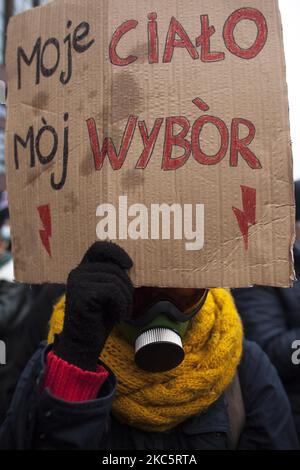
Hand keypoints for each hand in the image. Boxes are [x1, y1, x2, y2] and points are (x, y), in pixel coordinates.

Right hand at [54, 241, 132, 370]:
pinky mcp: (81, 294)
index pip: (99, 247)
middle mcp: (77, 273)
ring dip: (125, 299)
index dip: (116, 252)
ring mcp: (77, 282)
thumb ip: (113, 276)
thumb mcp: (109, 294)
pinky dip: (120, 305)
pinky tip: (115, 316)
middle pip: (114, 268)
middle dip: (127, 287)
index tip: (129, 265)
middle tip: (123, 306)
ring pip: (115, 280)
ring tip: (119, 312)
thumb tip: (129, 262)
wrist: (84, 346)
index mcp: (83, 270)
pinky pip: (112, 291)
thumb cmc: (100, 320)